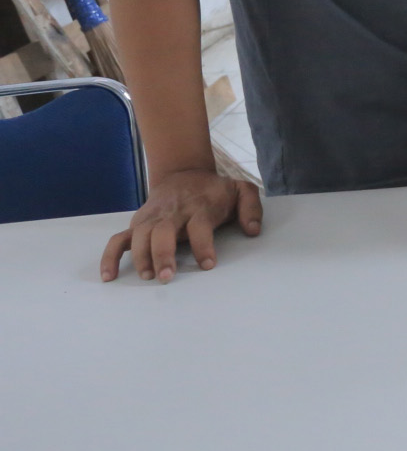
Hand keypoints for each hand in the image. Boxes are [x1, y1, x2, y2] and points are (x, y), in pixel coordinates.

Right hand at [100, 168, 262, 282]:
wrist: (184, 173)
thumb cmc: (214, 190)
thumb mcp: (240, 190)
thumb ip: (251, 207)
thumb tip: (253, 230)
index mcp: (198, 207)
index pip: (200, 226)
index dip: (203, 245)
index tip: (207, 264)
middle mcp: (172, 213)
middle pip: (163, 232)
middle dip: (163, 254)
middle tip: (167, 276)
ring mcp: (152, 219)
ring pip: (139, 236)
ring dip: (140, 256)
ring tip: (147, 276)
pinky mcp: (137, 224)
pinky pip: (117, 240)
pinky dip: (110, 257)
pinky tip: (109, 276)